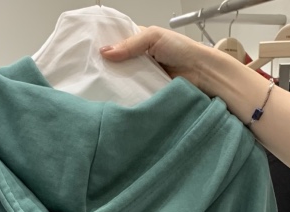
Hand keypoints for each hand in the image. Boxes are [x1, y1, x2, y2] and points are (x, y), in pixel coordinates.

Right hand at [101, 26, 219, 95]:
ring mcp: (143, 76)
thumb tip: (105, 52)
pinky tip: (115, 96)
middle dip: (107, 66)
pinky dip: (126, 94)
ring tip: (98, 85)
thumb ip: (130, 44)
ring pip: (124, 79)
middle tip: (91, 72)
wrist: (200, 72)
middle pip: (118, 63)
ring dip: (115, 82)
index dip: (106, 46)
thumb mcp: (153, 37)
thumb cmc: (181, 49)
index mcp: (140, 41)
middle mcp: (140, 58)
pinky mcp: (147, 91)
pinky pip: (133, 92)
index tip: (89, 51)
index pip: (118, 42)